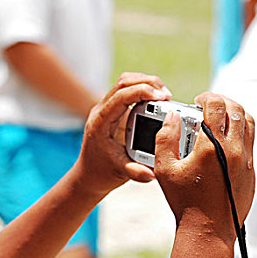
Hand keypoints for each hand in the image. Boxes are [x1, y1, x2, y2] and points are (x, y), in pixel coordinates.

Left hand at [78, 72, 171, 196]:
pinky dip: (143, 90)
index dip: (142, 92)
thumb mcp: (119, 172)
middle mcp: (102, 111)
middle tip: (167, 95)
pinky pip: (127, 91)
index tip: (163, 97)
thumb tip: (152, 173)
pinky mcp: (114, 111)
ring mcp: (107, 109)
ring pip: (124, 83)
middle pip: (123, 83)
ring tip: (164, 96)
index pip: (120, 97)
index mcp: (100, 122)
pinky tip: (157, 100)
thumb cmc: (101, 172)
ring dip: (145, 83)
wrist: (89, 175)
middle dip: (147, 82)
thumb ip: (135, 172)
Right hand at [154, 93, 254, 243]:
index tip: (198, 100)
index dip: (207, 97)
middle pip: (236, 110)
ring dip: (235, 113)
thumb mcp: (164, 168)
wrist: (208, 229)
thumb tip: (172, 118)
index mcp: (211, 146)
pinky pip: (250, 140)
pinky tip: (225, 137)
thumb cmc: (185, 200)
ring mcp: (245, 160)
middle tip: (209, 103)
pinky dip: (240, 130)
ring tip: (220, 115)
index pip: (216, 107)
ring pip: (249, 123)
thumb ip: (165, 138)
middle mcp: (233, 150)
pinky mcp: (250, 170)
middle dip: (222, 101)